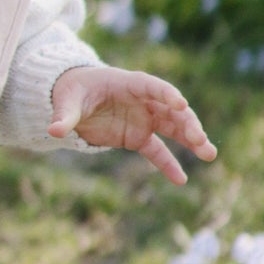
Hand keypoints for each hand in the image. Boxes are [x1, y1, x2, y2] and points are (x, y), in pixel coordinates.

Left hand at [48, 66, 216, 185]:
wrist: (72, 100)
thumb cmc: (72, 91)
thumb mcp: (66, 101)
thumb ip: (64, 116)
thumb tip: (53, 131)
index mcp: (128, 83)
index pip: (152, 86)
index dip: (166, 94)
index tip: (181, 104)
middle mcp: (142, 101)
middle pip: (171, 110)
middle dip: (187, 123)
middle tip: (200, 139)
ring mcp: (143, 119)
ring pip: (173, 129)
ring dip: (191, 140)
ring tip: (210, 154)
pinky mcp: (138, 137)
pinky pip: (157, 151)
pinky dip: (169, 164)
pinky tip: (181, 180)